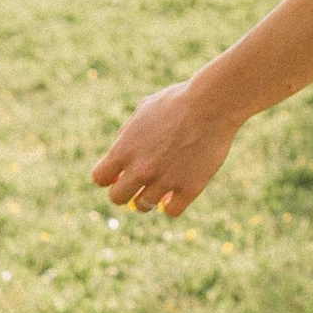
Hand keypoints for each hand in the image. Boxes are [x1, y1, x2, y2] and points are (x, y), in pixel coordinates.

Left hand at [90, 78, 238, 218]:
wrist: (212, 104)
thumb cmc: (178, 101)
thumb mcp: (144, 111)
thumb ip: (128, 135)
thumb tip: (119, 157)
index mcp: (124, 149)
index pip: (100, 178)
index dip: (108, 176)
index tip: (119, 173)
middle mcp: (140, 169)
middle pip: (117, 198)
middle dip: (125, 191)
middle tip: (138, 184)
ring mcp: (165, 181)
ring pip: (144, 206)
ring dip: (149, 197)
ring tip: (161, 185)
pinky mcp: (189, 189)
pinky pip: (172, 211)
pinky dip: (172, 205)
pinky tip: (177, 193)